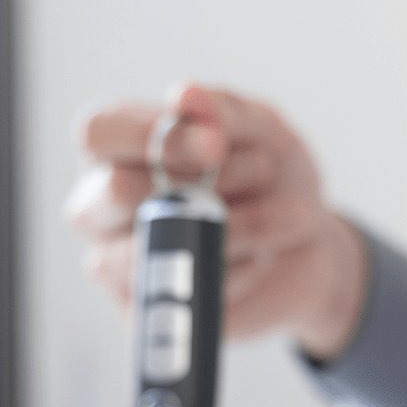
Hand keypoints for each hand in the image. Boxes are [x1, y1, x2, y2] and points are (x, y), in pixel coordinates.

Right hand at [64, 82, 366, 359]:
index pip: (97, 132)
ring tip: (289, 213)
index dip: (151, 135)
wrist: (309, 247)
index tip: (215, 142)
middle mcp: (103, 206)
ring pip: (157, 245)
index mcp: (116, 149)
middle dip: (200, 181)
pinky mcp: (152, 311)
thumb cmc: (270, 177)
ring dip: (234, 226)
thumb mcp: (260, 130)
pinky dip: (244, 267)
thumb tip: (185, 94)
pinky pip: (190, 287)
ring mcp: (121, 264)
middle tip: (260, 170)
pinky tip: (266, 257)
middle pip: (113, 191)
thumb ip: (223, 110)